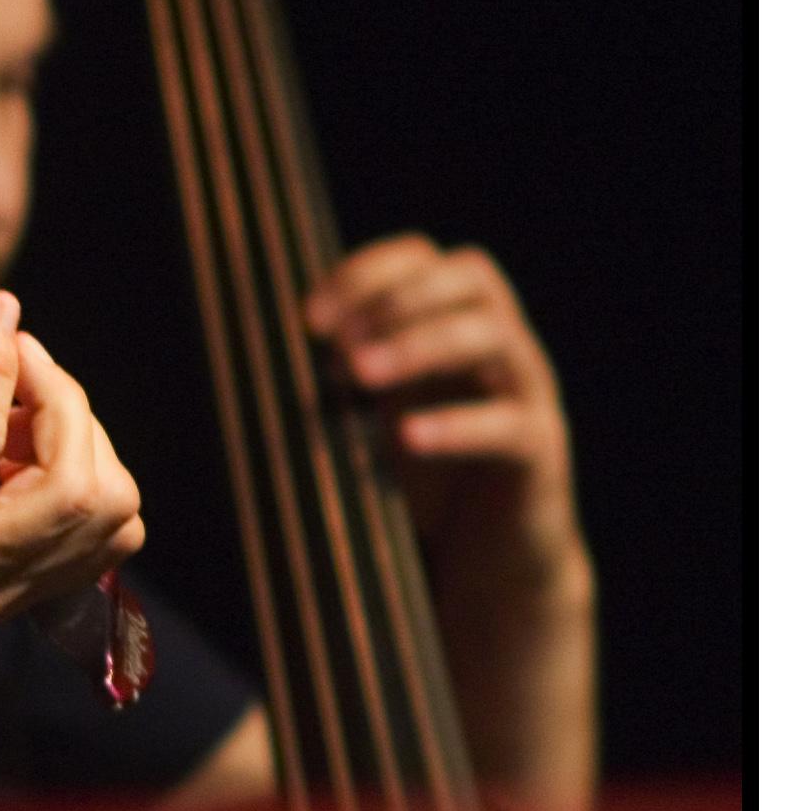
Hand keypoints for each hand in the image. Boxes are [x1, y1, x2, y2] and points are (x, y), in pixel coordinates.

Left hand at [303, 235, 582, 583]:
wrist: (494, 551)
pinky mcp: (540, 448)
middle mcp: (500, 342)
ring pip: (492, 337)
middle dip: (396, 298)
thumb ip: (340, 376)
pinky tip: (407, 437)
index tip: (310, 317)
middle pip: (471, 277)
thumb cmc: (429, 473)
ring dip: (420, 345)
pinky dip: (456, 425)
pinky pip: (509, 424)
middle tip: (338, 341)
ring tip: (361, 373)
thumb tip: (270, 353)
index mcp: (456, 320)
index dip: (365, 273)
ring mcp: (528, 390)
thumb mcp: (375, 413)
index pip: (421, 259)